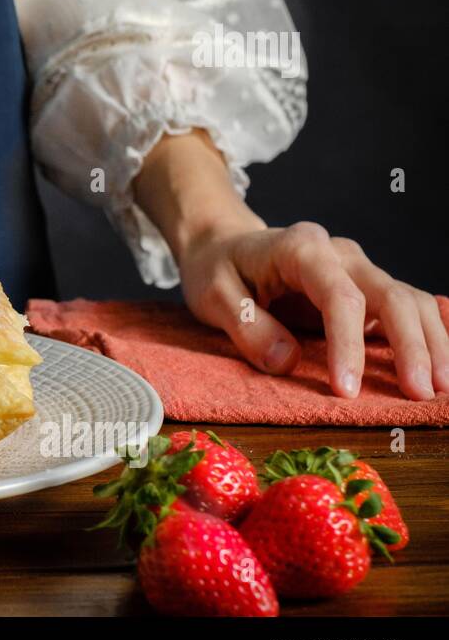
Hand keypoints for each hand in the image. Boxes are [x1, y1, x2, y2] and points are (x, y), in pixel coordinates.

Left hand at [135, 132, 447, 400]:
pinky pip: (406, 309)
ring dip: (430, 343)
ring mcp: (358, 270)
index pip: (339, 297)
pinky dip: (427, 336)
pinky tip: (439, 366)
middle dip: (409, 345)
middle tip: (417, 393)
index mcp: (301, 248)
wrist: (222, 246)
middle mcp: (340, 254)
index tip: (346, 389)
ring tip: (437, 390)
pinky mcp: (365, 290)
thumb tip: (285, 362)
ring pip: (409, 301)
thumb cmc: (216, 268)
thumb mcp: (212, 294)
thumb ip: (246, 326)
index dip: (348, 345)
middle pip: (390, 295)